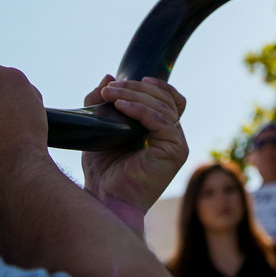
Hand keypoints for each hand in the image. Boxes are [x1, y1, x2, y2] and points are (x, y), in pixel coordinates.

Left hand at [81, 75, 187, 225]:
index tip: (131, 79)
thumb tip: (108, 76)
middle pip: (165, 98)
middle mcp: (173, 136)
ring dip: (135, 96)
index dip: (157, 86)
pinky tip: (120, 107)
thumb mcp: (99, 127)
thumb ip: (103, 103)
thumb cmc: (102, 170)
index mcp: (161, 131)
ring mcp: (176, 144)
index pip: (171, 99)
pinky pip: (161, 122)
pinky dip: (141, 110)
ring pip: (162, 107)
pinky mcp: (174, 152)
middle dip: (136, 88)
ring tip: (109, 95)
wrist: (105, 200)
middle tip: (109, 88)